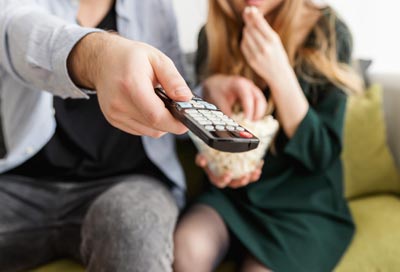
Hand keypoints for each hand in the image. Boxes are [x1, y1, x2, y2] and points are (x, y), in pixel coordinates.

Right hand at [68, 32, 191, 137]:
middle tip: (178, 108)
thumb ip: (173, 79)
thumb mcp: (157, 59)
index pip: (156, 116)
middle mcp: (119, 103)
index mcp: (131, 85)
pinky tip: (149, 106)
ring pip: (149, 131)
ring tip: (160, 103)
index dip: (176, 123)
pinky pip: (140, 130)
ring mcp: (114, 114)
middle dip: (172, 122)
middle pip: (154, 126)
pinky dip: (150, 123)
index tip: (188, 120)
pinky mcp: (114, 120)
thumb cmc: (130, 57)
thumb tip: (186, 98)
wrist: (103, 59)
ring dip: (161, 122)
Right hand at [196, 154, 262, 188]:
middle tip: (245, 176)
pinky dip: (256, 169)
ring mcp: (236, 176)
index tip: (228, 175)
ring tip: (256, 171)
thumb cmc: (208, 154)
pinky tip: (260, 163)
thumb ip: (200, 158)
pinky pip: (251, 173)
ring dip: (251, 177)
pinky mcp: (244, 171)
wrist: (215, 151)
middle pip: (234, 184)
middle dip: (241, 182)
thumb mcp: (202, 155)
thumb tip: (201, 160)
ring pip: (244, 180)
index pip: (219, 183)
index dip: (224, 180)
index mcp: (215, 177)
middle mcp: (226, 179)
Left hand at [203, 74, 266, 120]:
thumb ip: (226, 112)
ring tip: (252, 123)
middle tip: (252, 124)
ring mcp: (253, 89)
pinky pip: (260, 103)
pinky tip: (252, 119)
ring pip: (262, 102)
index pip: (248, 97)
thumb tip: (232, 124)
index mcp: (239, 84)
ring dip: (259, 113)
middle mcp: (249, 85)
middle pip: (259, 99)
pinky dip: (258, 111)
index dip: (249, 110)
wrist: (216, 83)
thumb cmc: (217, 90)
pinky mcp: (254, 94)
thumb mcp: (219, 100)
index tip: (247, 120)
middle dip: (258, 113)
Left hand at [241, 7, 291, 84]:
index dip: (252, 15)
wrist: (278, 74)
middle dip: (248, 20)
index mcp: (273, 40)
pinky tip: (249, 39)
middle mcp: (264, 47)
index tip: (249, 9)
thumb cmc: (277, 54)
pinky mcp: (250, 60)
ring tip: (251, 28)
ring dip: (247, 30)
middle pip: (250, 28)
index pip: (259, 23)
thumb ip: (264, 28)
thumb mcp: (275, 40)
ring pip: (246, 35)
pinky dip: (245, 40)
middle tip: (247, 13)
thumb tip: (252, 13)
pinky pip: (243, 45)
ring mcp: (256, 54)